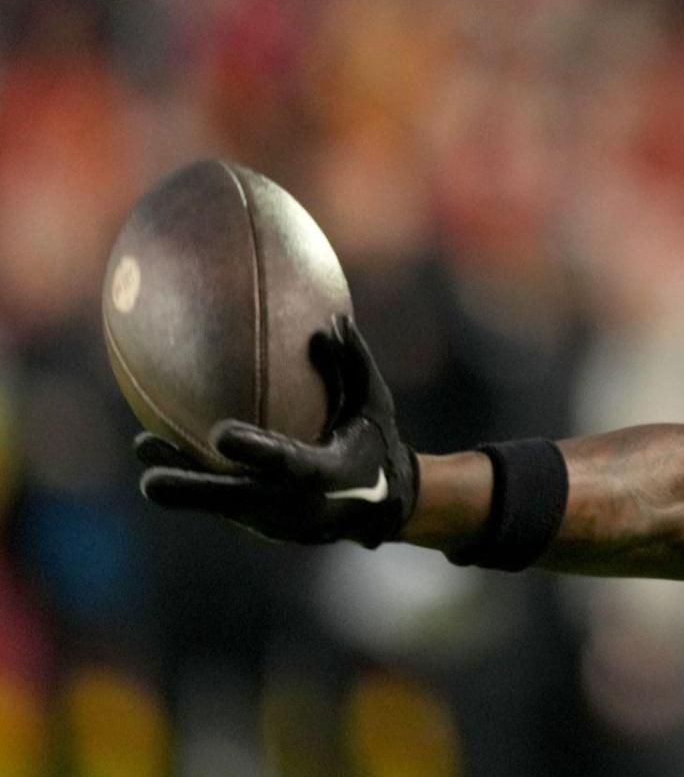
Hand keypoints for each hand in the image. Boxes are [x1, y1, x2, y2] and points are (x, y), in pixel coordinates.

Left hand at [136, 315, 418, 547]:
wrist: (380, 506)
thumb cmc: (376, 444)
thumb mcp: (373, 406)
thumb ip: (353, 366)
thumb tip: (333, 320)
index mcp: (330, 475)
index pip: (289, 465)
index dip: (256, 451)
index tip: (218, 434)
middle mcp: (298, 506)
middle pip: (238, 501)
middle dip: (193, 492)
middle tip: (149, 480)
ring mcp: (276, 521)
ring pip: (220, 504)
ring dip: (179, 483)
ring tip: (142, 450)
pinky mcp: (260, 524)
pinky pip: (220, 501)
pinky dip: (190, 480)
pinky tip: (155, 452)